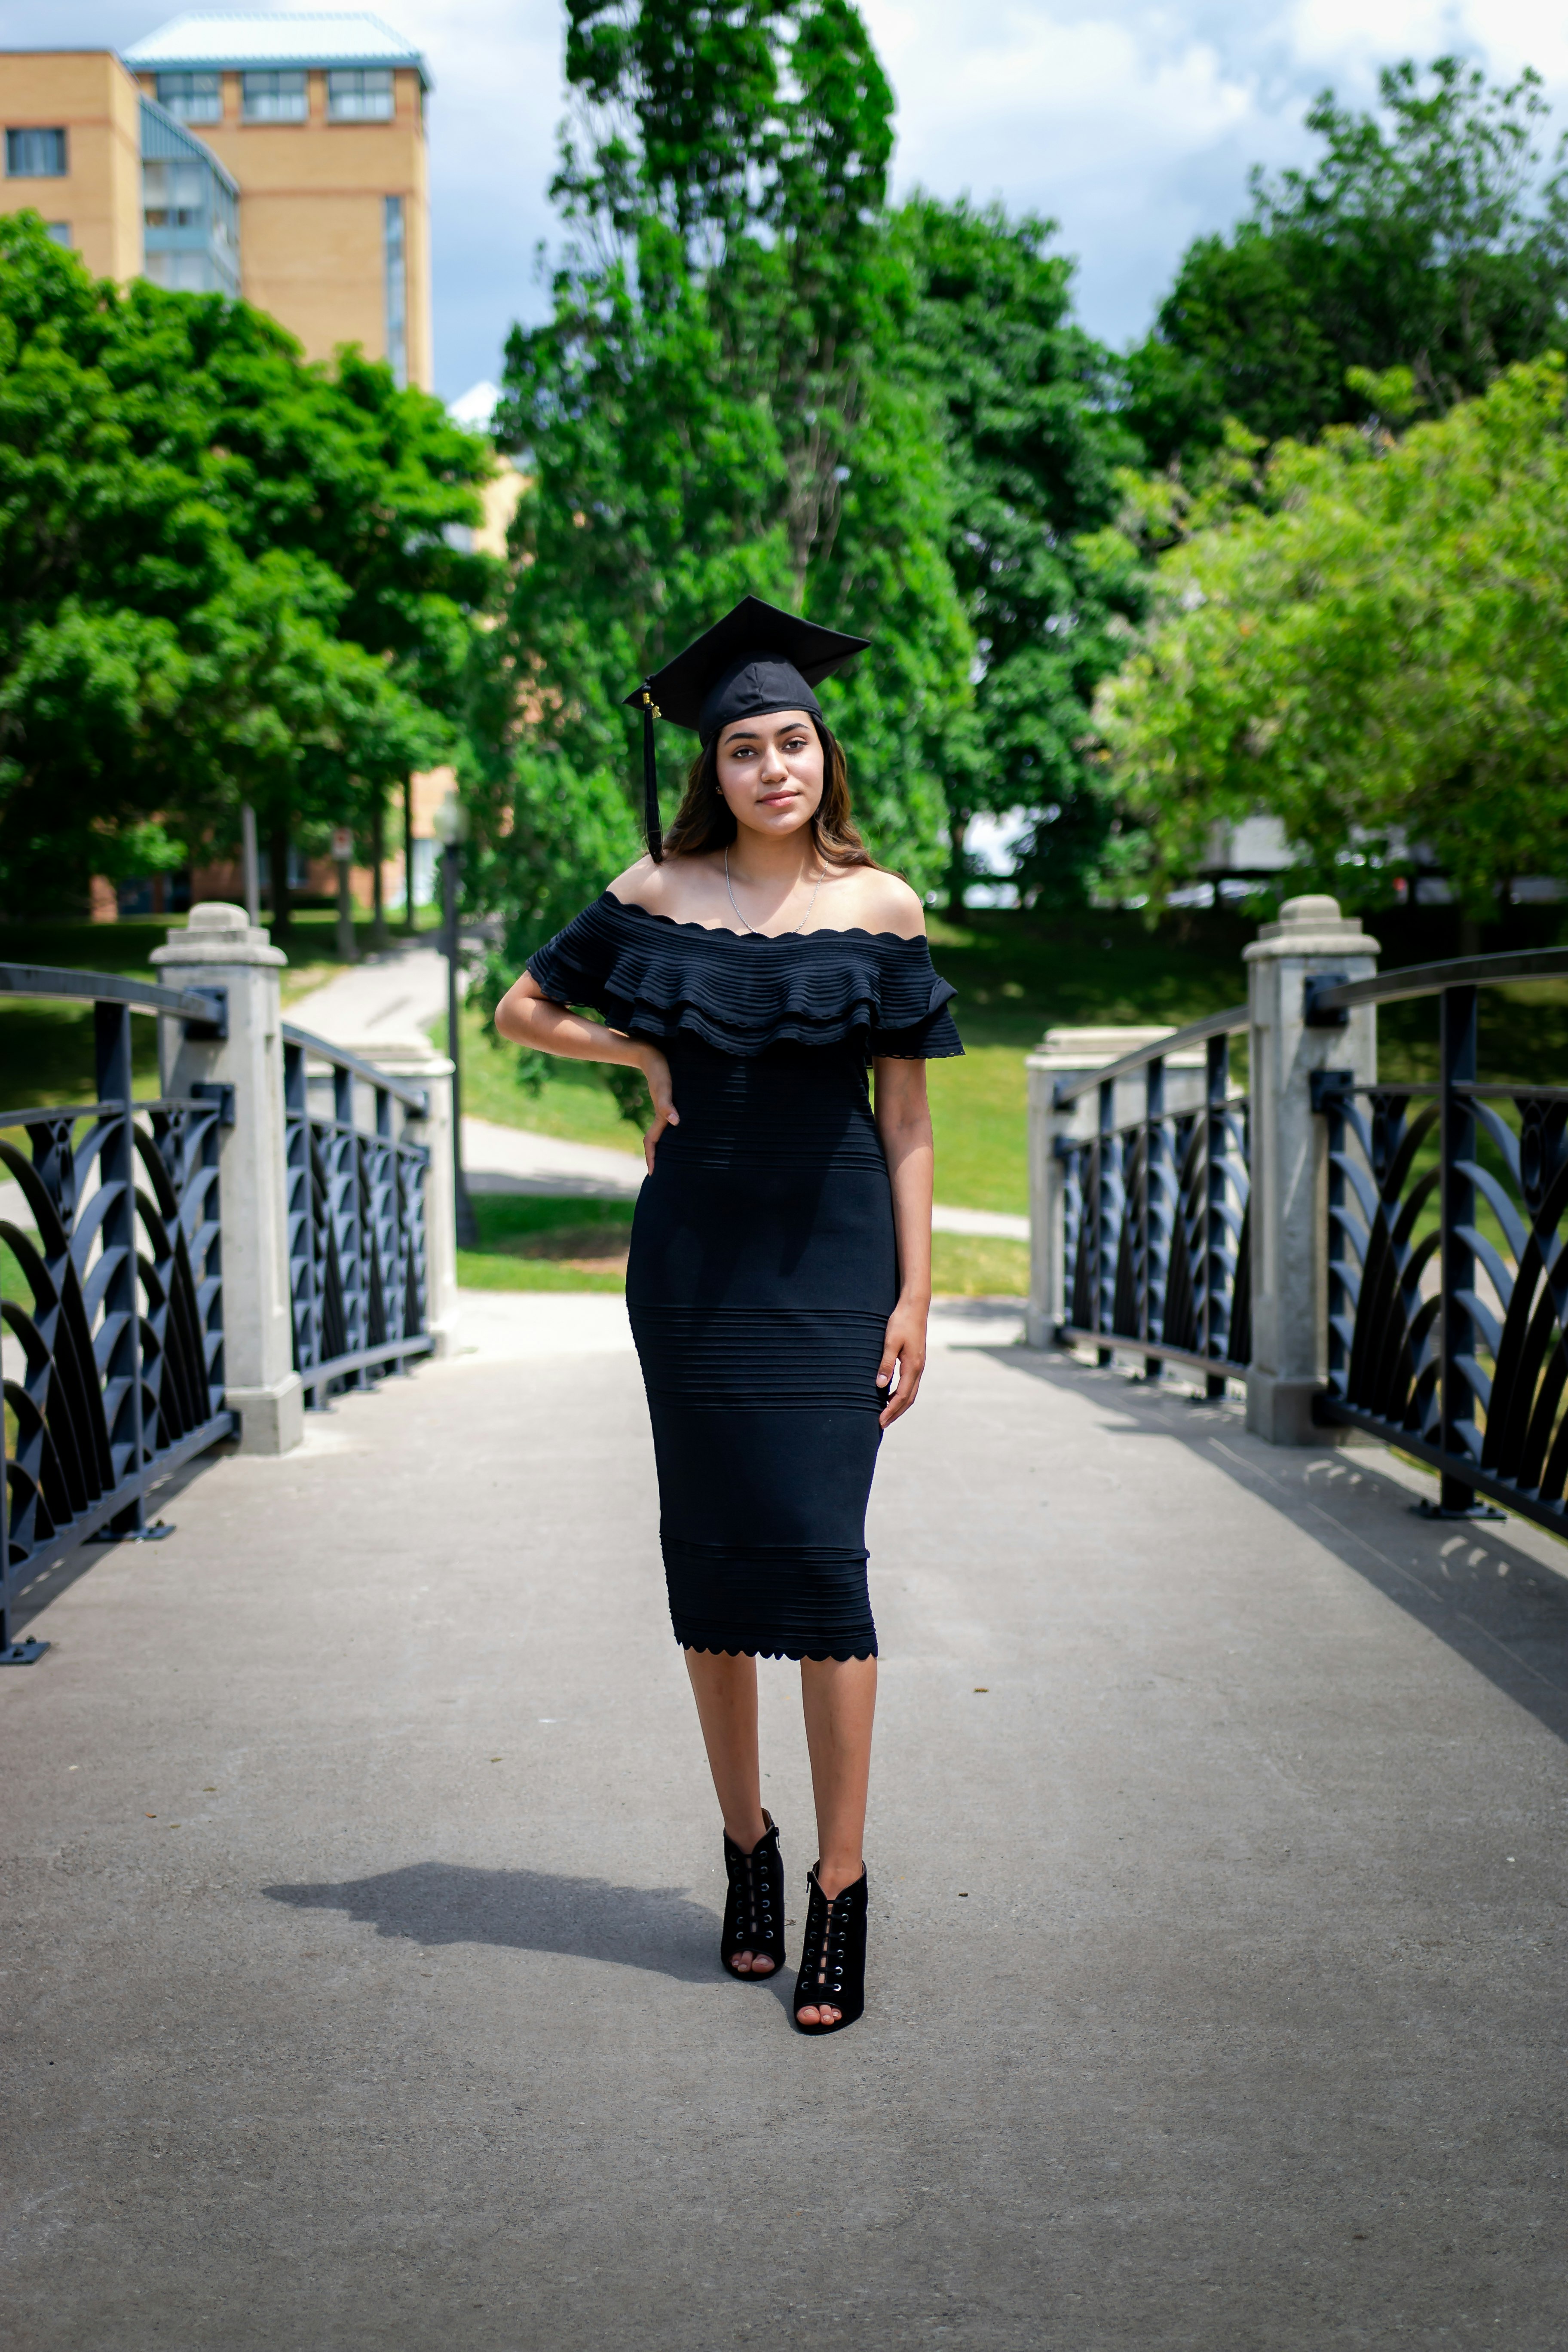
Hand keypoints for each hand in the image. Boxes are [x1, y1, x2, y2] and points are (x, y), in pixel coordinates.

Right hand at [639, 1045, 677, 1172]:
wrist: (651, 1055)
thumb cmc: (661, 1070)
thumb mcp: (665, 1087)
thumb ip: (668, 1105)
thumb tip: (676, 1122)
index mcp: (660, 1116)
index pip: (652, 1142)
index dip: (652, 1158)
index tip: (652, 1174)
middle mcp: (661, 1115)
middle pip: (656, 1141)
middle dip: (657, 1158)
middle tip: (660, 1174)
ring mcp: (664, 1109)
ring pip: (662, 1133)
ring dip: (663, 1147)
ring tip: (670, 1160)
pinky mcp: (668, 1102)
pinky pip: (668, 1123)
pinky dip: (670, 1133)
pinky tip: (678, 1133)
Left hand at [875, 1297, 927, 1426]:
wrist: (915, 1307)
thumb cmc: (901, 1322)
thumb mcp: (891, 1341)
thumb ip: (886, 1363)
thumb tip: (880, 1385)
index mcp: (913, 1366)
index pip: (902, 1395)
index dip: (891, 1410)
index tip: (880, 1420)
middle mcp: (918, 1369)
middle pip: (909, 1398)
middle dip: (895, 1412)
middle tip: (882, 1424)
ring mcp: (919, 1365)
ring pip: (911, 1392)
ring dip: (899, 1405)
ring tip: (887, 1414)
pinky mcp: (916, 1361)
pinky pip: (911, 1384)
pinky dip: (902, 1394)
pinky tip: (892, 1395)